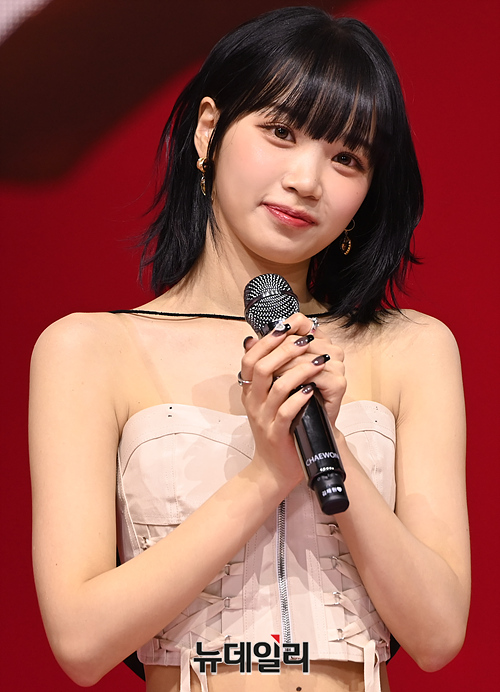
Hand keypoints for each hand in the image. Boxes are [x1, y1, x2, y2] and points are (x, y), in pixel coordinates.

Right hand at [239, 313, 344, 486]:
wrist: (274, 469)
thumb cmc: (278, 430)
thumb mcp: (267, 400)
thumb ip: (269, 375)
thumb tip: (263, 342)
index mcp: (249, 392)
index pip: (250, 358)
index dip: (267, 340)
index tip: (286, 326)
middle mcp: (252, 403)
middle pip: (261, 367)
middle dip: (285, 349)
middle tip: (306, 340)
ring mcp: (263, 418)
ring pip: (277, 387)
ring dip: (299, 370)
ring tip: (318, 362)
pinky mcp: (276, 434)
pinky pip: (286, 412)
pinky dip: (300, 397)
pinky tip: (312, 389)